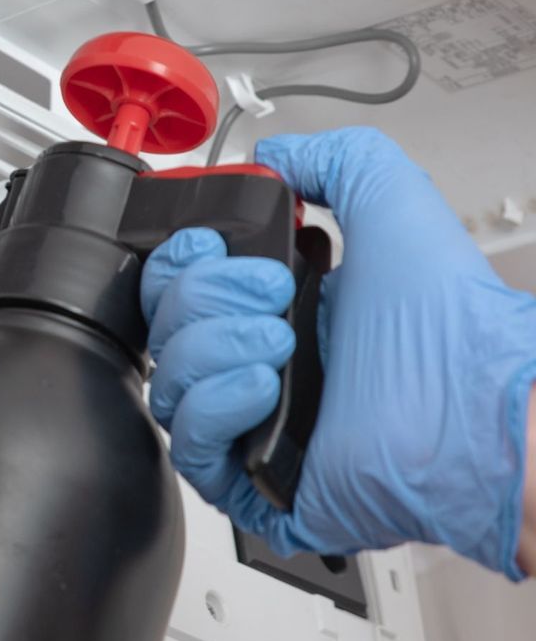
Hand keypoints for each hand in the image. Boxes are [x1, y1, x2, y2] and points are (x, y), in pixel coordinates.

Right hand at [141, 128, 535, 576]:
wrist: (475, 401)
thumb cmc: (449, 321)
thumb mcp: (390, 197)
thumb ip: (330, 159)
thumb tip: (275, 157)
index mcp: (281, 307)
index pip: (179, 284)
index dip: (180, 260)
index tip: (210, 244)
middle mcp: (263, 364)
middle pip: (164, 326)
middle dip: (203, 295)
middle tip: (271, 290)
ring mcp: (258, 425)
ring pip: (168, 382)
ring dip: (211, 348)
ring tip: (280, 341)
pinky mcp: (258, 483)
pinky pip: (188, 447)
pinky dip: (213, 407)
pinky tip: (264, 384)